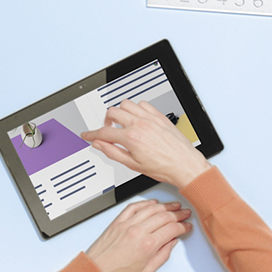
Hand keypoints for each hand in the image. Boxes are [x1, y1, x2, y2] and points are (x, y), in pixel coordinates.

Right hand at [81, 99, 209, 188]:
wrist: (184, 165)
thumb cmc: (163, 168)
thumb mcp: (133, 165)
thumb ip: (112, 152)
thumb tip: (99, 145)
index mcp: (131, 138)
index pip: (104, 132)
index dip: (91, 134)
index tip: (86, 134)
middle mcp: (140, 124)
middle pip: (112, 112)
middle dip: (106, 121)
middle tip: (107, 129)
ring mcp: (150, 118)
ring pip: (126, 104)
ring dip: (120, 112)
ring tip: (122, 122)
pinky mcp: (159, 116)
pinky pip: (143, 104)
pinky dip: (136, 109)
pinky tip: (137, 118)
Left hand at [85, 200, 191, 271]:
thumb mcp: (147, 271)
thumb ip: (162, 255)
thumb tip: (171, 243)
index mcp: (148, 245)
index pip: (171, 229)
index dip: (182, 226)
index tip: (186, 226)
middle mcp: (138, 231)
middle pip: (164, 216)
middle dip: (178, 214)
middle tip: (185, 213)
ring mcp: (127, 224)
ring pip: (151, 209)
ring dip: (164, 206)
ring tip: (173, 206)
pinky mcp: (118, 222)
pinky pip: (134, 206)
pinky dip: (145, 203)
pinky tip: (152, 203)